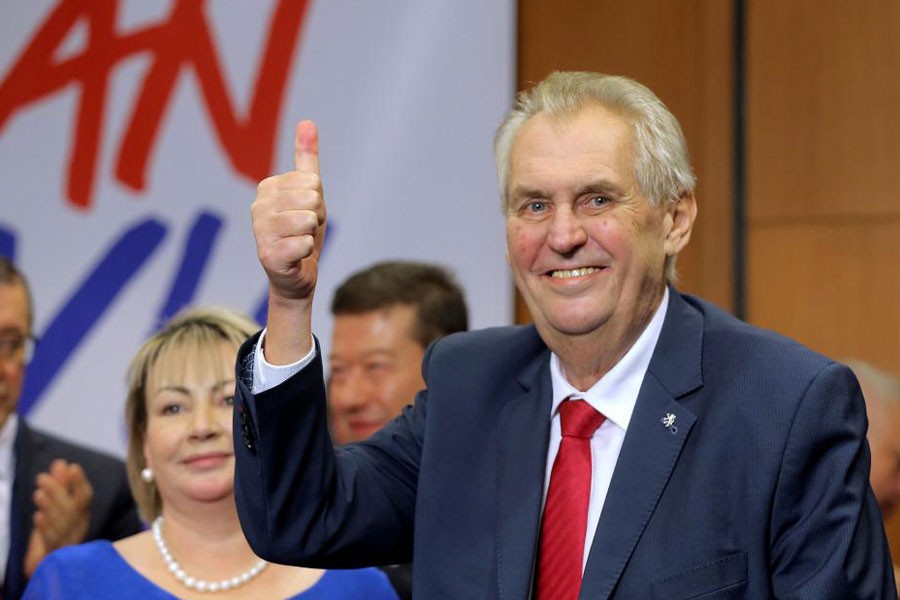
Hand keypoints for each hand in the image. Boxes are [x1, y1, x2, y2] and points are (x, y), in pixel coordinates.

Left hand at [23, 459, 92, 576]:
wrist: (49, 563)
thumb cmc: (56, 528)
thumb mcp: (58, 506)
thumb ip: (60, 484)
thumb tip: (61, 462)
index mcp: (82, 514)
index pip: (85, 497)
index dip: (80, 482)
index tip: (73, 467)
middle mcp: (78, 527)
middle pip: (73, 509)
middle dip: (58, 491)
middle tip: (41, 477)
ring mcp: (68, 541)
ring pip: (62, 523)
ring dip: (50, 507)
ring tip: (38, 493)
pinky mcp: (55, 554)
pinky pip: (52, 540)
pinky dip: (46, 528)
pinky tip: (39, 517)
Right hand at [252, 120, 326, 303]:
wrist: (296, 276)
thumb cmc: (302, 232)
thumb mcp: (309, 193)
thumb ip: (306, 158)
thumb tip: (307, 122)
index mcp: (267, 187)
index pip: (312, 181)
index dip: (318, 201)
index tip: (307, 214)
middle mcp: (258, 207)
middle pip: (312, 199)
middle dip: (317, 218)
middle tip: (306, 231)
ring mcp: (260, 231)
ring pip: (308, 220)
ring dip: (313, 235)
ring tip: (301, 242)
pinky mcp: (268, 255)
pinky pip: (304, 243)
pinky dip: (307, 251)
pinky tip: (297, 257)